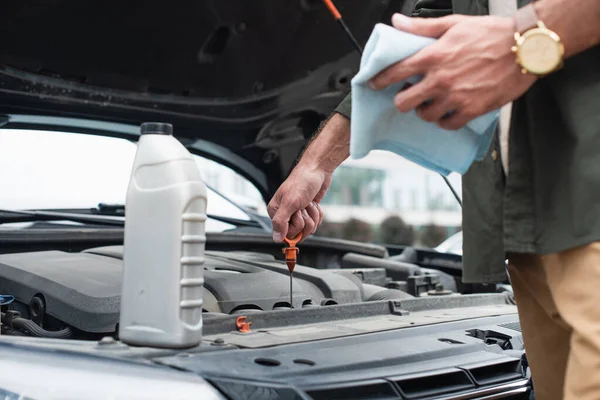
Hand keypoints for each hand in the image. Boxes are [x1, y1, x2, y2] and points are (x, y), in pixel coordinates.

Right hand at [267, 164, 330, 242]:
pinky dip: (317, 213)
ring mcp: (297, 213)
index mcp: (275, 212)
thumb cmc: (302, 181)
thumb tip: (276, 238)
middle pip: (299, 232)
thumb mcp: (290, 203)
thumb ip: (280, 222)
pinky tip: (314, 203)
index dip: (295, 227)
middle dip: (306, 220)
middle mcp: (285, 213)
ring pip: (309, 228)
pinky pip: (315, 221)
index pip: (285, 234)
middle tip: (304, 207)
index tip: (298, 215)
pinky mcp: (307, 211)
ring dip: (313, 215)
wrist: (318, 170)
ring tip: (309, 203)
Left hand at [369, 13, 537, 129]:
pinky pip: (447, 124)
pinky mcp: (472, 109)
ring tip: (432, 102)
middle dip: (403, 99)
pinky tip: (447, 112)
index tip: (374, 83)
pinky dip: (444, 120)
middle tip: (410, 95)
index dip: (379, 80)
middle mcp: (441, 79)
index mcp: (433, 56)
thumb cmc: (492, 33)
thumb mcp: (454, 24)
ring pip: (424, 115)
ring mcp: (455, 97)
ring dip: (425, 110)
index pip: (395, 72)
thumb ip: (422, 26)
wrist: (525, 47)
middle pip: (404, 102)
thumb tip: (397, 22)